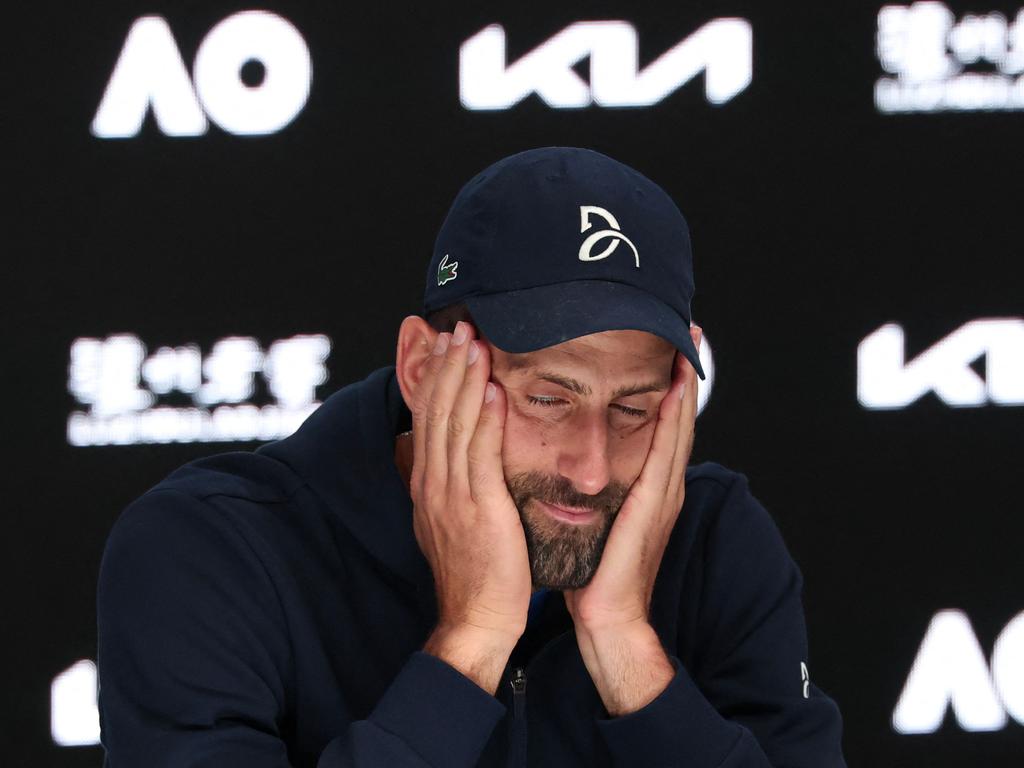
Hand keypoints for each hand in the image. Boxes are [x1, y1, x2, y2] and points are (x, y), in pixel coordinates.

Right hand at [409, 321, 532, 646]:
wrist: (477, 618)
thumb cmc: (474, 573)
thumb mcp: (452, 522)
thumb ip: (453, 486)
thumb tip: (454, 460)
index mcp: (428, 484)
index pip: (428, 419)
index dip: (435, 379)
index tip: (444, 346)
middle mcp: (433, 482)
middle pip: (436, 411)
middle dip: (446, 365)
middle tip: (456, 326)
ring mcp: (452, 493)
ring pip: (455, 422)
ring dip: (464, 378)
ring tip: (472, 340)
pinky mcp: (478, 506)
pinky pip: (479, 452)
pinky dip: (484, 416)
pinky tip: (492, 387)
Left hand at [564, 326, 701, 633]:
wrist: (607, 618)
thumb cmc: (595, 574)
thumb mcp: (597, 521)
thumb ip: (595, 492)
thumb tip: (572, 468)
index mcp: (649, 488)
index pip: (661, 425)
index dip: (669, 387)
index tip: (670, 347)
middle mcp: (662, 485)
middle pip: (678, 416)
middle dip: (686, 372)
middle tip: (689, 329)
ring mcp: (664, 493)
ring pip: (678, 425)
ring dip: (686, 383)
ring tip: (690, 343)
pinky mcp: (656, 504)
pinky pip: (667, 449)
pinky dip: (675, 416)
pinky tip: (677, 388)